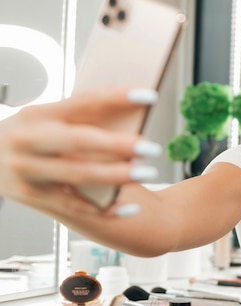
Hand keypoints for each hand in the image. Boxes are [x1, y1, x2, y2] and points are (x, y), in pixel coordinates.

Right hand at [0, 86, 160, 213]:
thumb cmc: (25, 136)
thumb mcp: (41, 118)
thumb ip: (77, 117)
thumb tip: (128, 112)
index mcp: (36, 114)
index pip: (83, 101)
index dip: (117, 97)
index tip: (149, 95)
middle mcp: (27, 141)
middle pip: (79, 140)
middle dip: (117, 144)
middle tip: (150, 147)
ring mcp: (27, 172)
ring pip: (78, 174)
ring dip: (116, 175)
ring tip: (145, 172)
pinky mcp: (32, 198)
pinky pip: (75, 206)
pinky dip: (105, 209)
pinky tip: (130, 207)